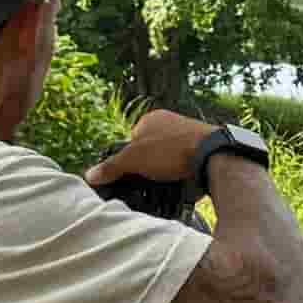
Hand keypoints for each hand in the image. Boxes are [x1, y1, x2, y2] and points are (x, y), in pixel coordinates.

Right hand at [96, 105, 221, 199]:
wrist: (213, 155)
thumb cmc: (171, 151)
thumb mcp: (134, 160)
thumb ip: (112, 167)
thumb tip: (89, 175)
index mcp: (152, 118)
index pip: (132, 140)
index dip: (130, 160)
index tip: (133, 175)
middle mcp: (170, 122)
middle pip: (151, 149)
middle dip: (149, 166)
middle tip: (149, 182)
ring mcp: (188, 133)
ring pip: (168, 157)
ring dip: (166, 171)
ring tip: (166, 184)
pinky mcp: (202, 148)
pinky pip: (184, 162)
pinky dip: (181, 172)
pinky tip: (181, 182)